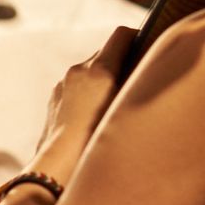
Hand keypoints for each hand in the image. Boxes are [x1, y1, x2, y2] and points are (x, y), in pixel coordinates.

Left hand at [37, 26, 137, 170]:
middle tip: (137, 82)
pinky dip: (89, 95)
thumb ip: (138, 87)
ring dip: (104, 81)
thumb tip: (150, 75)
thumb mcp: (126, 111)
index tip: (149, 47)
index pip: (122, 35)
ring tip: (116, 105)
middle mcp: (79, 71)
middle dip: (121, 62)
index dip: (138, 36)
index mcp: (99, 70)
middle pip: (106, 53)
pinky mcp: (55, 99)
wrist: (57, 170)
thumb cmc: (97, 143)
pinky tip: (96, 118)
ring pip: (90, 72)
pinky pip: (77, 88)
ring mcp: (63, 85)